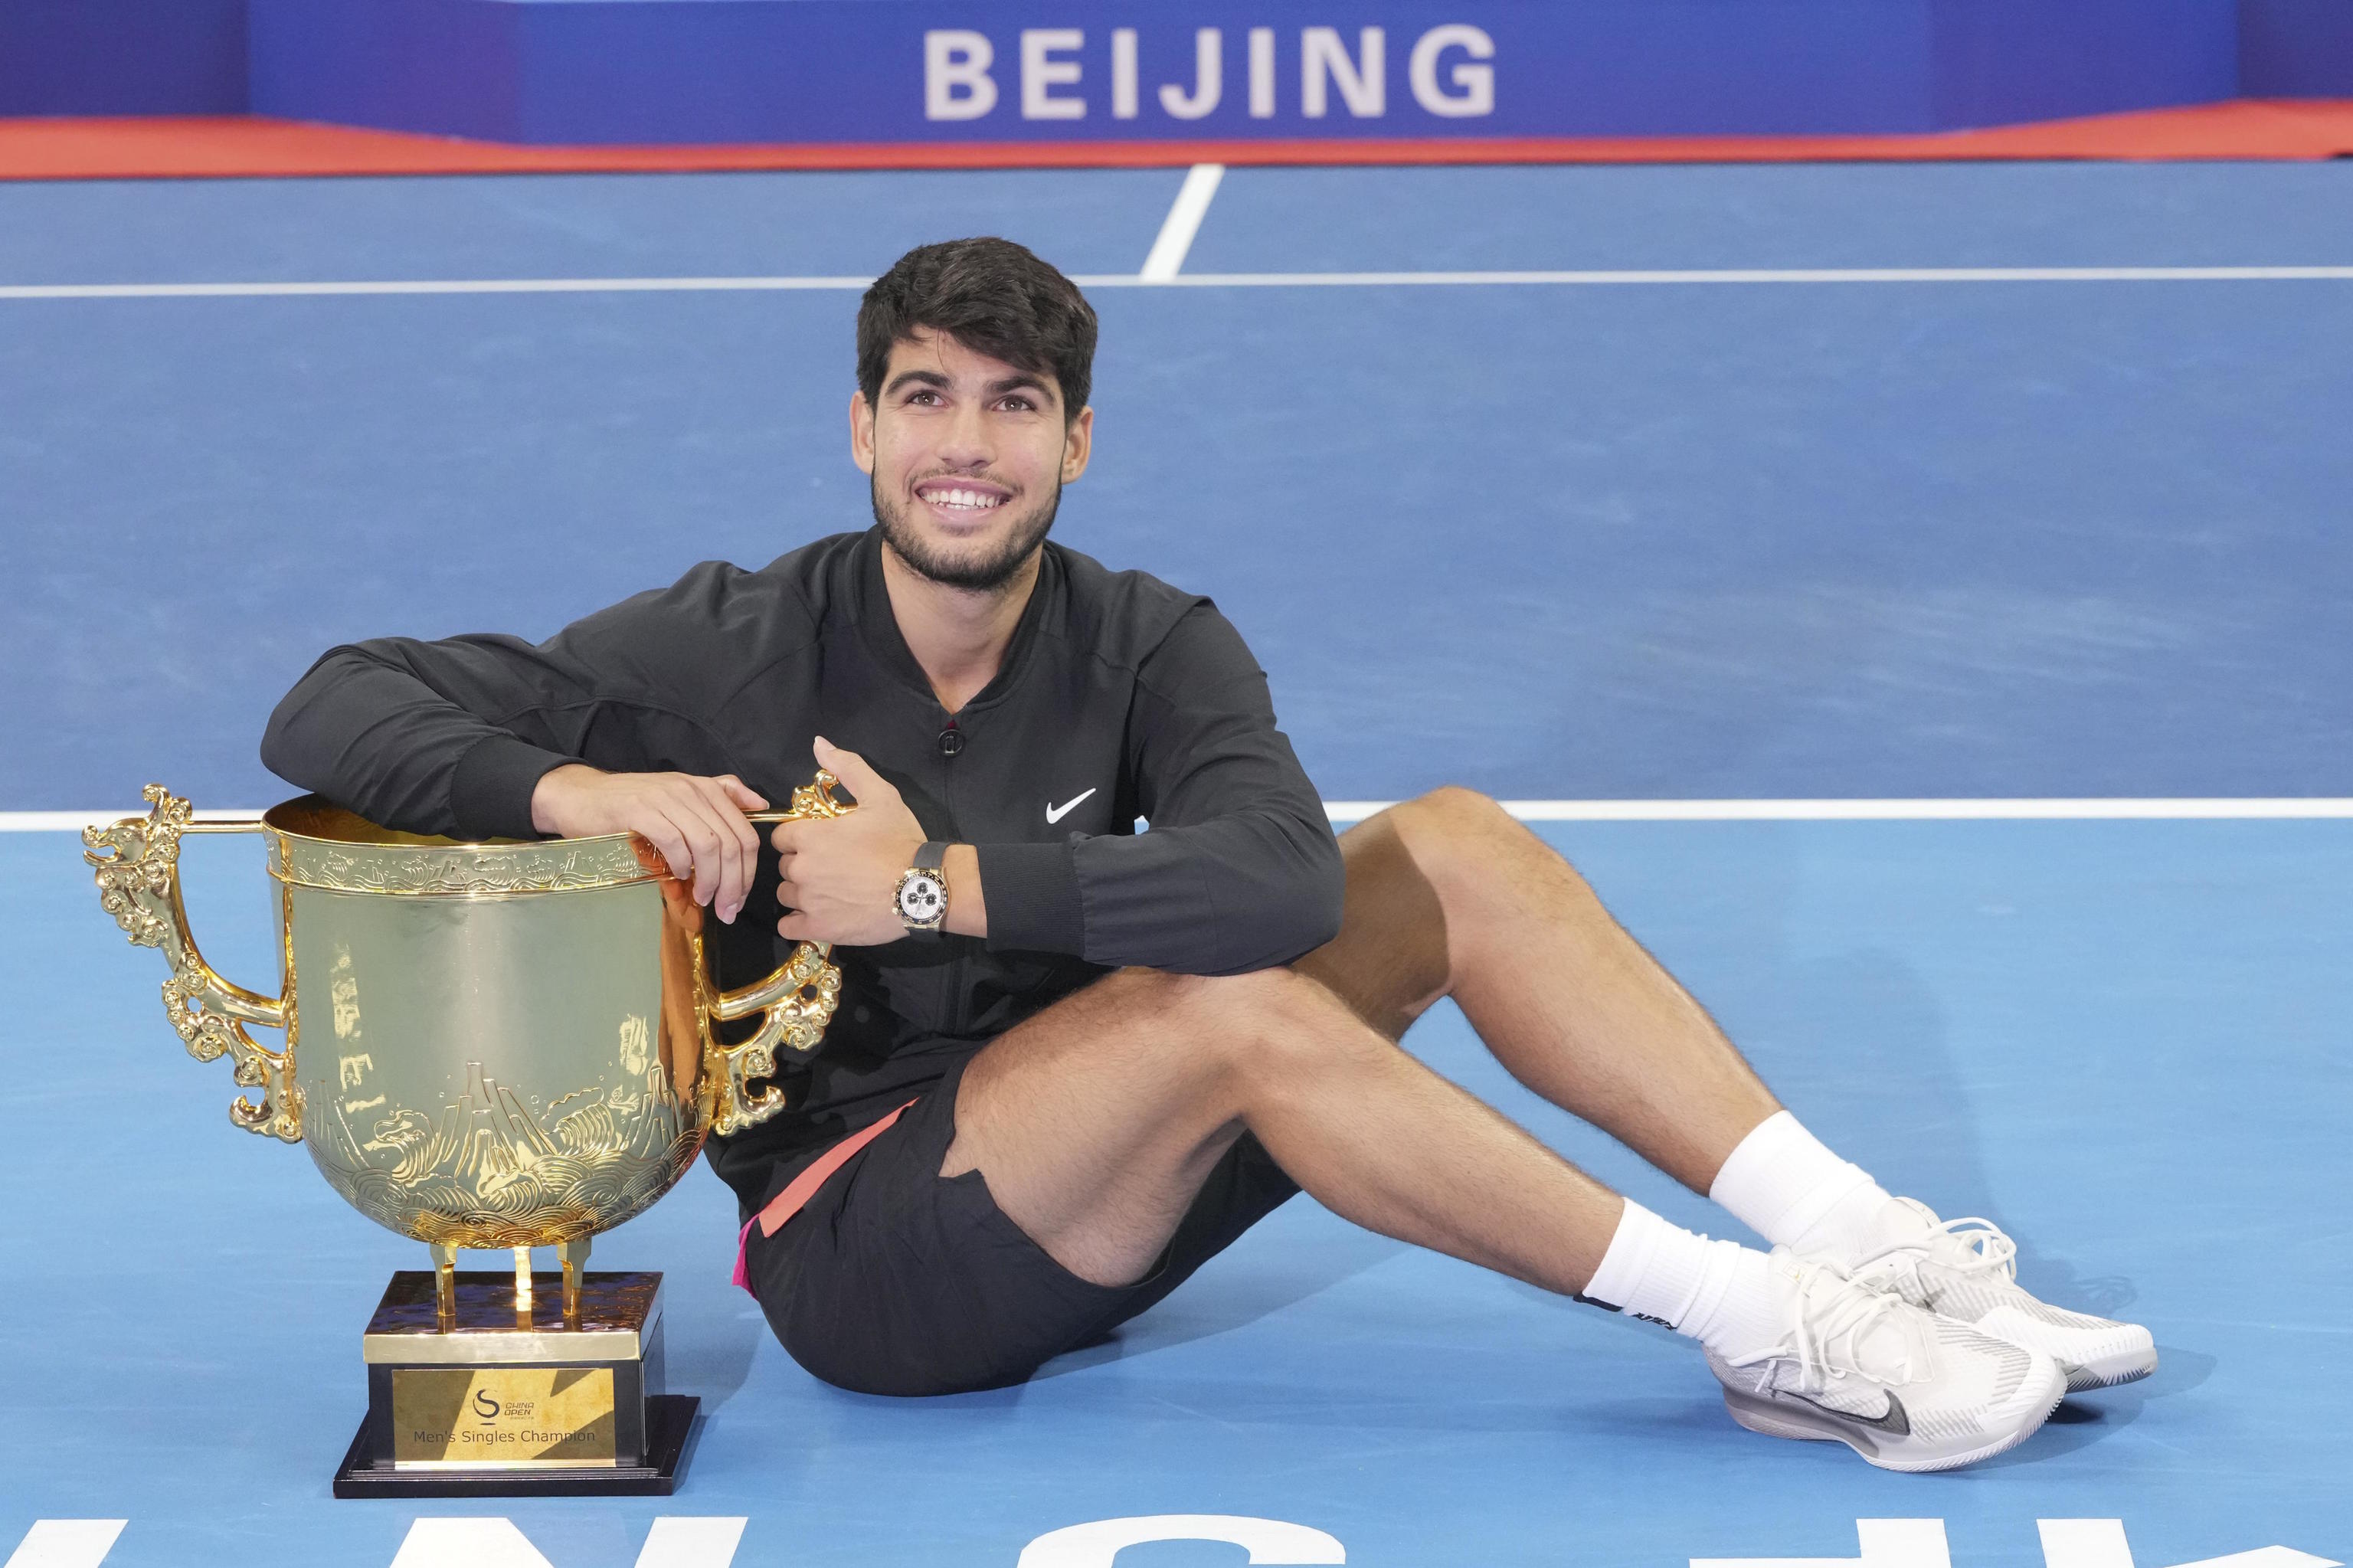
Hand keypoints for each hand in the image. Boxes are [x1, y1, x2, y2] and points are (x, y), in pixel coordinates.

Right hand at [530, 763, 766, 922]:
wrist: (580, 796)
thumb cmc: (632, 804)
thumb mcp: (680, 795)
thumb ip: (722, 795)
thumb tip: (760, 804)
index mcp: (707, 789)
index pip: (745, 833)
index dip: (748, 871)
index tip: (739, 898)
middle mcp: (692, 790)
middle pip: (731, 843)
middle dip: (734, 883)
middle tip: (726, 909)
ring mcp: (666, 799)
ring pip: (708, 845)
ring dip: (710, 879)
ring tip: (702, 898)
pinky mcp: (640, 811)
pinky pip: (674, 842)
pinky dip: (681, 864)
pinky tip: (677, 876)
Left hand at [772, 737, 924, 945]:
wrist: (923, 889)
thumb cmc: (901, 841)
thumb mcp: (880, 795)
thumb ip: (847, 767)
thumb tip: (819, 743)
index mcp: (810, 835)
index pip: (782, 837)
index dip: (800, 838)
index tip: (822, 843)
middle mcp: (802, 867)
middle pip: (785, 866)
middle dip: (803, 864)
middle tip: (833, 866)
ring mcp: (809, 900)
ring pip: (787, 895)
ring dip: (802, 893)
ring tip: (832, 891)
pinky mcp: (818, 928)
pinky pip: (789, 926)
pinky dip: (799, 921)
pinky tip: (821, 914)